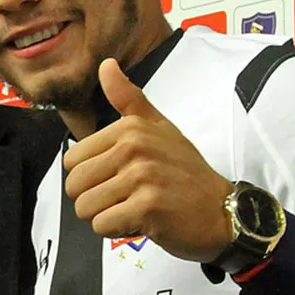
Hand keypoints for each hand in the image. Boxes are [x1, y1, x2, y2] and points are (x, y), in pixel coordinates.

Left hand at [63, 59, 233, 262]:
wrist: (222, 211)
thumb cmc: (187, 172)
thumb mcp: (160, 127)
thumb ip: (128, 99)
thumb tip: (106, 64)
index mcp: (130, 127)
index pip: (72, 159)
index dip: (90, 176)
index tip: (119, 177)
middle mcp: (134, 147)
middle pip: (75, 184)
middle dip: (94, 199)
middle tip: (125, 198)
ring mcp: (141, 177)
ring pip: (85, 207)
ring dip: (105, 216)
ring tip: (133, 209)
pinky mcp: (147, 207)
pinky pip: (102, 225)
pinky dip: (117, 230)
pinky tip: (141, 222)